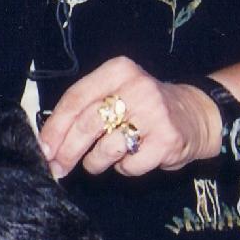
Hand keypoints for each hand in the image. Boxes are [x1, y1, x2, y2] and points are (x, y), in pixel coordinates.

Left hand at [38, 56, 220, 178]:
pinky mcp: (168, 140)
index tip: (43, 149)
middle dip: (66, 151)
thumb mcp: (115, 93)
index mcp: (119, 70)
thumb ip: (84, 110)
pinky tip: (133, 158)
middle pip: (87, 124)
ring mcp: (155, 113)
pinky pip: (130, 165)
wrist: (197, 114)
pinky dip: (125, 168)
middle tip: (57, 168)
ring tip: (99, 161)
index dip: (55, 128)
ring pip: (106, 149)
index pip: (76, 99)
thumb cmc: (143, 107)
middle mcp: (138, 87)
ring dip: (95, 162)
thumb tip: (48, 143)